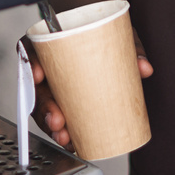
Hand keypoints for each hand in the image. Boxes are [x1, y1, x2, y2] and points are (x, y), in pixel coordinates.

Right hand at [26, 26, 152, 145]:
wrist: (105, 35)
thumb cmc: (104, 32)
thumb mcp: (119, 33)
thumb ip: (131, 47)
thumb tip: (144, 68)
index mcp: (49, 42)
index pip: (30, 49)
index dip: (30, 63)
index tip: (38, 75)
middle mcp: (46, 64)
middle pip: (35, 86)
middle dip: (43, 107)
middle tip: (58, 121)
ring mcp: (52, 84)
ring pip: (42, 106)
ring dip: (50, 125)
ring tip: (65, 137)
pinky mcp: (62, 100)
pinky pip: (56, 117)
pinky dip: (62, 131)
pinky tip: (70, 142)